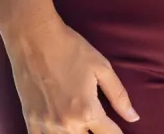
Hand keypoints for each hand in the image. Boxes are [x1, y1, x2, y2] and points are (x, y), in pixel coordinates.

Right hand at [6, 17, 138, 132]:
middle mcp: (66, 124)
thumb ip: (119, 96)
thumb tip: (133, 117)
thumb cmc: (70, 49)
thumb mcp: (102, 68)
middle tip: (100, 128)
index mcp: (87, 111)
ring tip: (84, 128)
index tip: (121, 131)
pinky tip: (63, 130)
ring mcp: (45, 125)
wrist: (34, 38)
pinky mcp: (30, 121)